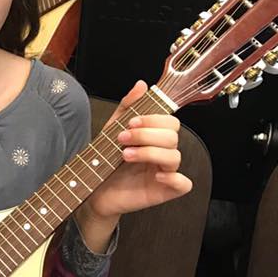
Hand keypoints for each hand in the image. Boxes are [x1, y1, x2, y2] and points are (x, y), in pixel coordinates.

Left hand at [85, 81, 192, 221]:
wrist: (93, 191)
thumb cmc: (104, 163)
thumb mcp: (112, 131)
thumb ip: (127, 108)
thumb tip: (141, 85)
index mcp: (155, 138)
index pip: (170, 122)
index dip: (153, 119)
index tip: (131, 123)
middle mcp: (162, 153)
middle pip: (172, 137)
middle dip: (146, 135)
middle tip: (122, 140)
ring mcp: (165, 172)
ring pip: (175, 156)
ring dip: (149, 153)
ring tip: (125, 156)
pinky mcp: (165, 191)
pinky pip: (184, 184)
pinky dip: (173, 178)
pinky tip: (154, 176)